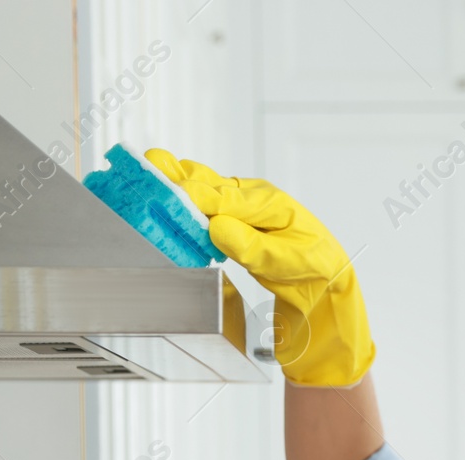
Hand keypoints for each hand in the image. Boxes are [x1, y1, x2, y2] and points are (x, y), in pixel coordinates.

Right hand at [143, 148, 374, 387]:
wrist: (323, 279)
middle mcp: (251, 196)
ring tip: (141, 185)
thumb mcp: (287, 262)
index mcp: (269, 202)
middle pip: (206, 181)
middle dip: (173, 179)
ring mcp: (239, 205)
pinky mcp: (230, 217)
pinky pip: (201, 206)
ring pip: (200, 189)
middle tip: (142, 175)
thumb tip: (217, 227)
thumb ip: (252, 246)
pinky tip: (163, 210)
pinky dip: (181, 206)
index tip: (168, 195)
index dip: (193, 196)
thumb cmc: (313, 267)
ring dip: (172, 189)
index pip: (224, 196)